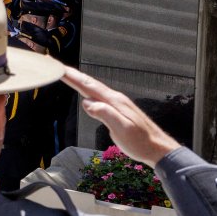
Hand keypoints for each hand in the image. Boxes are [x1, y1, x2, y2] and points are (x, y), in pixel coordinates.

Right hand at [62, 69, 178, 165]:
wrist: (158, 148)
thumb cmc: (141, 142)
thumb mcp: (122, 129)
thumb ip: (105, 114)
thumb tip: (87, 102)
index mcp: (114, 102)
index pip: (89, 86)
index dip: (73, 77)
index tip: (59, 69)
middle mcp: (115, 99)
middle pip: (90, 84)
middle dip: (73, 75)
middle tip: (58, 67)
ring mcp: (117, 104)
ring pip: (94, 89)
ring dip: (80, 81)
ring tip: (67, 76)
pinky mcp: (118, 110)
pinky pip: (99, 97)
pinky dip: (88, 91)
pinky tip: (85, 93)